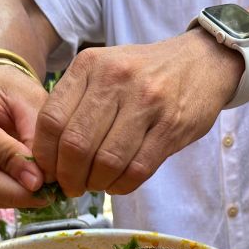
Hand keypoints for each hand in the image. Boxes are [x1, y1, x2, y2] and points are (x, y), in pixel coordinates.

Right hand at [0, 65, 48, 207]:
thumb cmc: (8, 89)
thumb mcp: (27, 98)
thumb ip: (34, 133)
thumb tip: (37, 178)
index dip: (11, 163)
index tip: (41, 180)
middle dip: (11, 190)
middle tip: (45, 196)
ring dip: (8, 197)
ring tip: (40, 196)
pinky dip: (1, 197)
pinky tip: (24, 193)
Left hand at [31, 29, 242, 196]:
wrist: (202, 61)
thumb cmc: (144, 73)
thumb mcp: (104, 69)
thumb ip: (76, 103)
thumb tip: (49, 157)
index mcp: (90, 65)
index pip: (52, 120)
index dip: (45, 155)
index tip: (49, 171)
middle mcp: (116, 79)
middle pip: (76, 144)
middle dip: (69, 176)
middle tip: (72, 187)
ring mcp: (146, 102)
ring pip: (107, 160)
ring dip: (96, 183)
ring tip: (96, 185)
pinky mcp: (171, 126)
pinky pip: (137, 169)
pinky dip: (121, 185)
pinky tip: (117, 184)